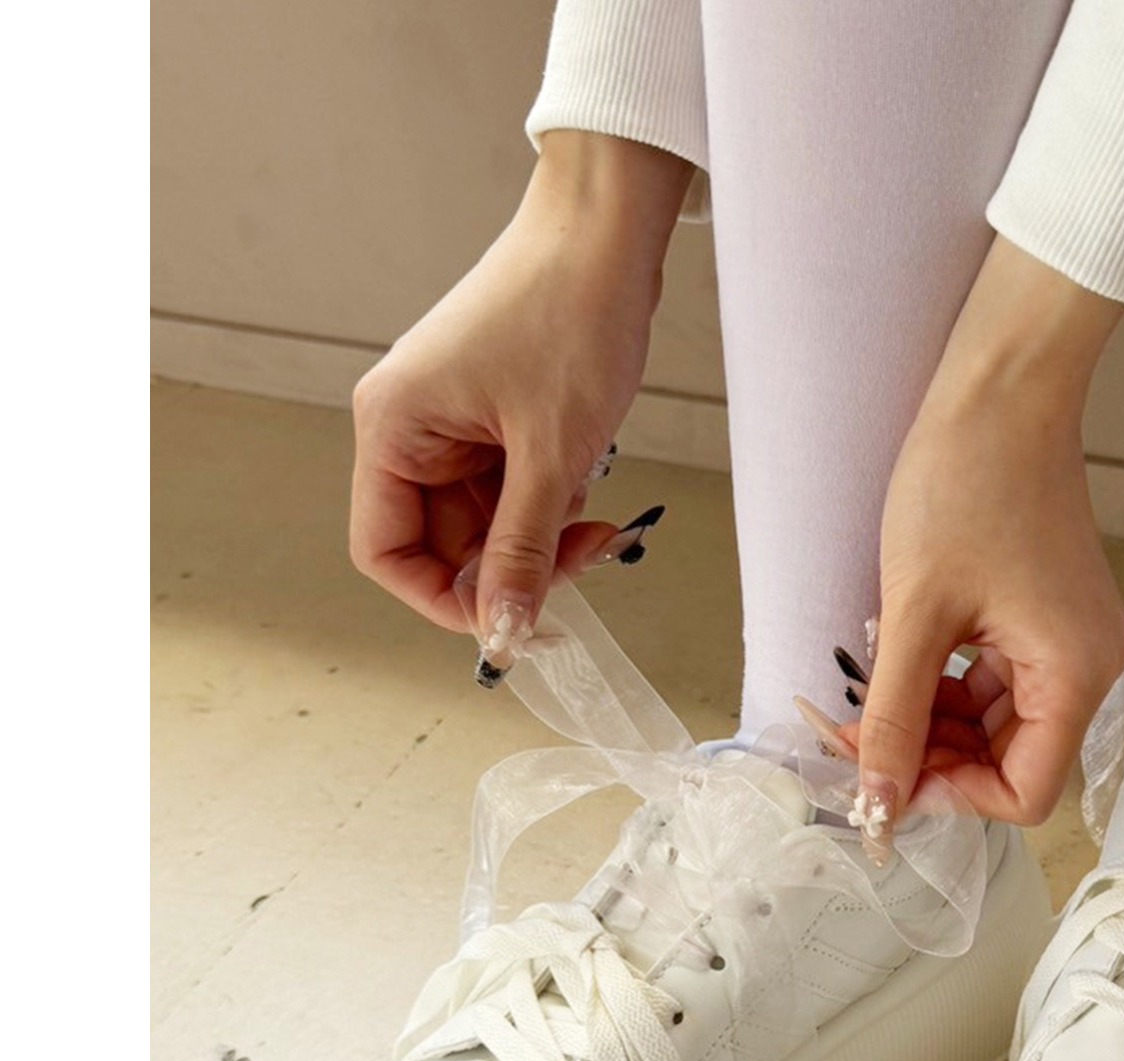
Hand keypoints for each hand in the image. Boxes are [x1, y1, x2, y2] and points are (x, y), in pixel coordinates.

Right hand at [349, 133, 691, 654]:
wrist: (607, 233)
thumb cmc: (568, 315)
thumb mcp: (550, 454)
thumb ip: (522, 551)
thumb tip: (502, 632)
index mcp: (392, 428)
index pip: (384, 550)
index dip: (441, 599)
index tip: (506, 620)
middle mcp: (409, 428)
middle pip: (442, 544)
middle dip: (512, 567)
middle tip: (582, 563)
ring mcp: (453, 424)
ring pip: (485, 525)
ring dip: (541, 539)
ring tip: (595, 517)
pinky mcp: (494, 419)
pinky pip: (511, 492)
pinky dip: (551, 505)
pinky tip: (588, 485)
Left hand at [846, 237, 1123, 852]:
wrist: (1001, 389)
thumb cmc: (965, 483)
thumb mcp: (916, 613)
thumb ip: (895, 717)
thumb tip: (876, 799)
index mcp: (1075, 676)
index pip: (1025, 795)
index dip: (950, 799)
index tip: (882, 777)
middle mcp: (1090, 670)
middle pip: (1010, 765)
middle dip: (931, 761)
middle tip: (857, 739)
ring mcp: (1071, 645)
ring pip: (997, 729)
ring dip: (932, 728)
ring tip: (869, 700)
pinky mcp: (1049, 621)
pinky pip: (997, 687)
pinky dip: (947, 692)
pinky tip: (901, 668)